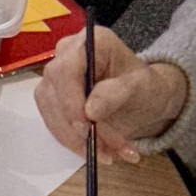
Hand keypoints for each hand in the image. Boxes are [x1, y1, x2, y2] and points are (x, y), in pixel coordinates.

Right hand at [34, 28, 187, 161]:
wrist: (142, 99)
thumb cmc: (145, 87)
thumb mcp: (141, 88)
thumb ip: (117, 93)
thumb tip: (90, 110)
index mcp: (91, 42)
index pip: (66, 70)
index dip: (71, 101)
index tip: (86, 128)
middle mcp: (66, 55)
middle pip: (55, 93)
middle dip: (77, 128)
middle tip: (105, 150)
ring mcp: (55, 78)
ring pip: (51, 113)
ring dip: (76, 140)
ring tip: (107, 154)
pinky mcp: (50, 99)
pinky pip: (52, 124)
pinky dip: (73, 142)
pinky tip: (94, 150)